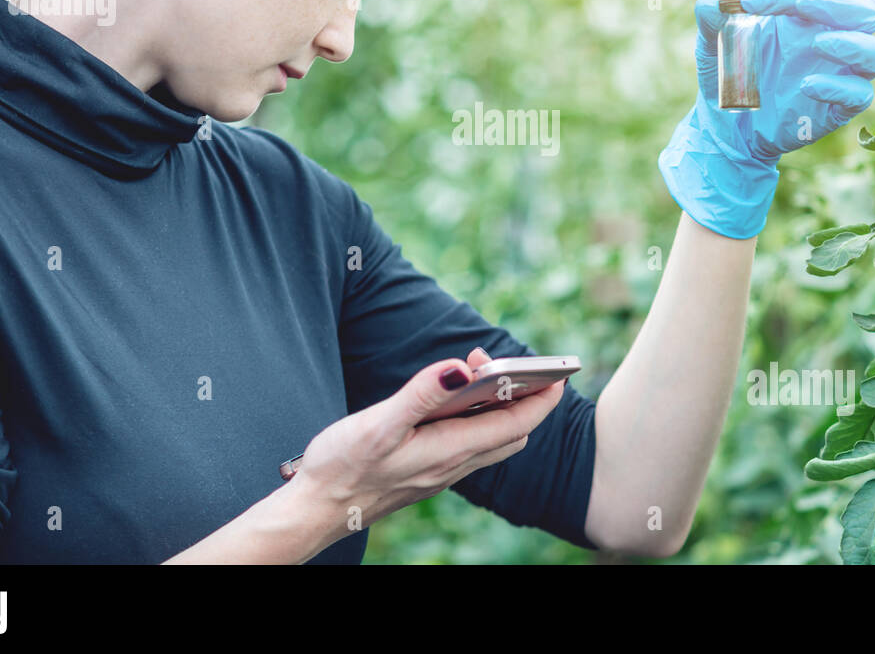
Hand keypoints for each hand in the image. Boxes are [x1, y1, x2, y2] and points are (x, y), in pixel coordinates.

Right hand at [288, 347, 563, 544]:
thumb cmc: (342, 467)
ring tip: (480, 373)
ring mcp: (440, 472)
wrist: (315, 511)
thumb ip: (422, 394)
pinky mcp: (425, 473)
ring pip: (491, 441)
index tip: (559, 373)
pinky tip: (455, 403)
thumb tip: (463, 368)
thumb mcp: (379, 424)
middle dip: (524, 399)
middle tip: (506, 364)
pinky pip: (468, 446)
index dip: (542, 399)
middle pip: (511, 434)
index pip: (516, 424)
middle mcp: (452, 465)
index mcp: (449, 451)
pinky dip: (477, 421)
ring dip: (500, 409)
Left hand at [658, 0, 874, 238]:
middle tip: (803, 4)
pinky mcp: (837, 109)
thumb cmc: (726, 78)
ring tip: (819, 43)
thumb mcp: (713, 49)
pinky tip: (805, 86)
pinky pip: (859, 95)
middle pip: (866, 12)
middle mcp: (829, 40)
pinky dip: (838, 87)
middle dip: (839, 3)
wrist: (725, 127)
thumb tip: (706, 0)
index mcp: (804, 18)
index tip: (748, 3)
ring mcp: (837, 75)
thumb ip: (712, 23)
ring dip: (855, 43)